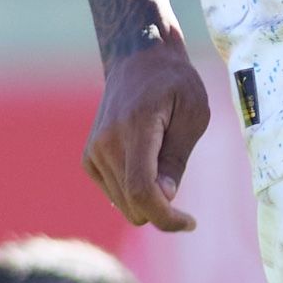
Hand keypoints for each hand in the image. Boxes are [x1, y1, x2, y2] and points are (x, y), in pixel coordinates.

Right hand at [84, 36, 209, 231]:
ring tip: (163, 161)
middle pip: (134, 205)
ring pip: (125, 205)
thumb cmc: (174, 83)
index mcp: (135, 128)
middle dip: (162, 209)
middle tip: (181, 187)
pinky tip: (145, 162)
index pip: (141, 190)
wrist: (138, 60)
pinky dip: (134, 192)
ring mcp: (94, 152)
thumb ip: (176, 159)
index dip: (166, 217)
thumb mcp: (193, 114)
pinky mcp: (89, 158)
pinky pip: (116, 195)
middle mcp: (106, 143)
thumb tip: (164, 198)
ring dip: (149, 198)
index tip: (190, 222)